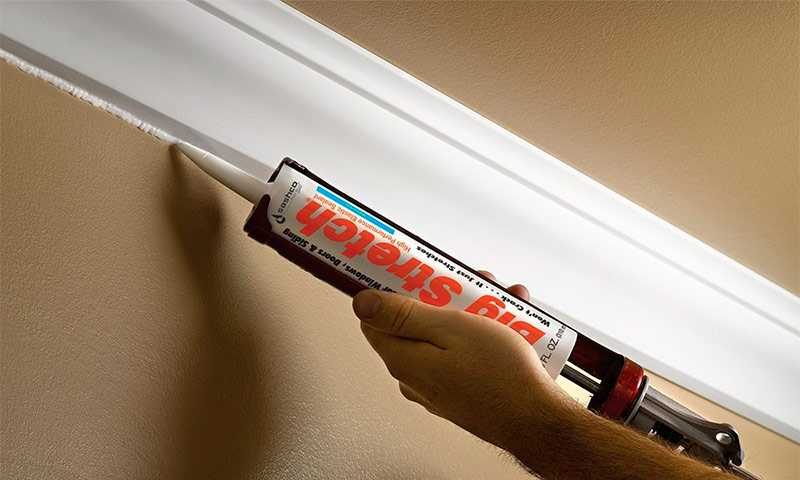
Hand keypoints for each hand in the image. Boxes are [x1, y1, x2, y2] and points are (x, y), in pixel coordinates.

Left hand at [351, 271, 574, 454]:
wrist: (538, 419)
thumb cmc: (501, 376)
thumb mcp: (451, 328)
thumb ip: (403, 314)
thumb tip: (362, 303)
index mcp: (403, 359)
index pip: (375, 318)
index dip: (392, 291)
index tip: (412, 273)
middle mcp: (415, 378)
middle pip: (414, 324)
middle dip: (442, 298)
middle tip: (469, 288)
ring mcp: (438, 388)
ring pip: (443, 337)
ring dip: (469, 314)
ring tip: (499, 304)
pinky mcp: (461, 393)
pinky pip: (461, 355)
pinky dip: (480, 336)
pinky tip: (506, 326)